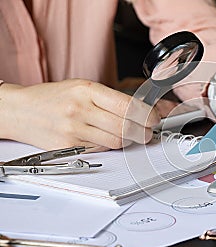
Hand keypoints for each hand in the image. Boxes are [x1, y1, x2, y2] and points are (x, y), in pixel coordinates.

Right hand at [0, 79, 159, 150]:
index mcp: (87, 90)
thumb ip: (109, 99)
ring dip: (129, 140)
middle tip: (148, 132)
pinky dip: (111, 146)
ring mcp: (74, 130)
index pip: (127, 105)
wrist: (20, 110)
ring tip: (132, 135)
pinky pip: (101, 149)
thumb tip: (139, 111)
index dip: (146, 115)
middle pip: (124, 127)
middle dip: (143, 131)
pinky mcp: (70, 146)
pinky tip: (109, 139)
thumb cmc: (53, 97)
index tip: (154, 118)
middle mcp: (80, 109)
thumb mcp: (82, 87)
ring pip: (116, 141)